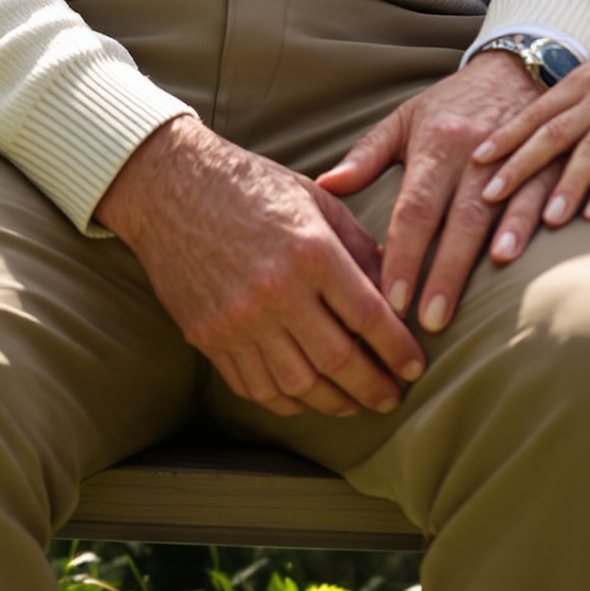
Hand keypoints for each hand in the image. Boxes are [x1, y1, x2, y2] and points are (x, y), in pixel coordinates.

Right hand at [96, 116, 426, 418]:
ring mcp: (239, 320)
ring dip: (333, 402)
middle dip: (373, 386)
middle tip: (393, 398)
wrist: (173, 188)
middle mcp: (277, 291)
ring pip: (299, 384)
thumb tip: (394, 286)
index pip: (368, 316)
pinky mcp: (209, 337)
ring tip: (355, 404)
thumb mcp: (316, 200)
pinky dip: (287, 400)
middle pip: (338, 360)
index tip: (416, 366)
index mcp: (311, 251)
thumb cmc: (252, 186)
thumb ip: (357, 245)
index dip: (398, 349)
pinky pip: (256, 387)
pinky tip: (307, 397)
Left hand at [317, 52, 557, 334]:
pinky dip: (530, 226)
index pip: (415, 208)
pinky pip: (541, 195)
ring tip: (476, 304)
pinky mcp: (548, 161)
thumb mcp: (405, 120)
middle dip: (443, 273)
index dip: (403, 255)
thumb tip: (324, 186)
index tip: (389, 301)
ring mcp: (516, 155)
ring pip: (502, 209)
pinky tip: (520, 258)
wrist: (514, 67)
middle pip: (458, 218)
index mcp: (435, 143)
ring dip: (485, 256)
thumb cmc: (450, 105)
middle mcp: (475, 151)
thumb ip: (366, 156)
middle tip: (428, 323)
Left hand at [472, 4, 589, 227]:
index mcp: (582, 79)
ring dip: (566, 186)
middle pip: (552, 133)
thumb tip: (540, 132)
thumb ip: (576, 100)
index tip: (477, 160)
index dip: (506, 136)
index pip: (535, 111)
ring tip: (546, 220)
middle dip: (519, 166)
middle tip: (489, 198)